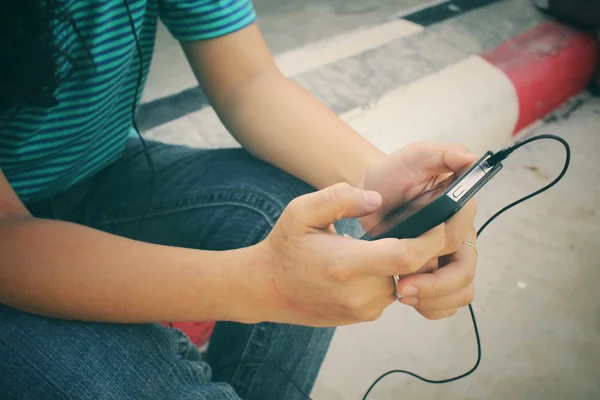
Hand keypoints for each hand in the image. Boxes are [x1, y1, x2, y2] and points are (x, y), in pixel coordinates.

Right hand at [252, 183, 445, 326]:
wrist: (266, 288)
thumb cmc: (285, 247)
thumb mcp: (301, 211)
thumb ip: (339, 199)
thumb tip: (377, 200)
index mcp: (345, 264)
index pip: (406, 257)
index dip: (431, 240)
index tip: (441, 221)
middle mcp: (359, 293)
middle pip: (411, 270)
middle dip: (422, 248)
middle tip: (424, 224)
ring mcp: (362, 309)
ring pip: (404, 282)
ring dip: (404, 263)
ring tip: (393, 240)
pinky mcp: (363, 316)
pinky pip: (390, 293)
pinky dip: (390, 276)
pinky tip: (374, 261)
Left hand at [361, 141, 478, 316]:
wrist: (373, 193)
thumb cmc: (396, 173)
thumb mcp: (416, 156)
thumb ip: (442, 153)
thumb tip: (470, 158)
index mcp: (459, 210)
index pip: (461, 239)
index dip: (440, 253)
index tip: (414, 259)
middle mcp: (459, 236)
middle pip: (465, 273)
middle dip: (436, 287)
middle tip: (403, 289)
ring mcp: (448, 258)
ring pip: (460, 292)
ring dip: (434, 300)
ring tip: (402, 295)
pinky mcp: (434, 274)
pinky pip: (446, 302)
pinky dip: (431, 307)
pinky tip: (408, 299)